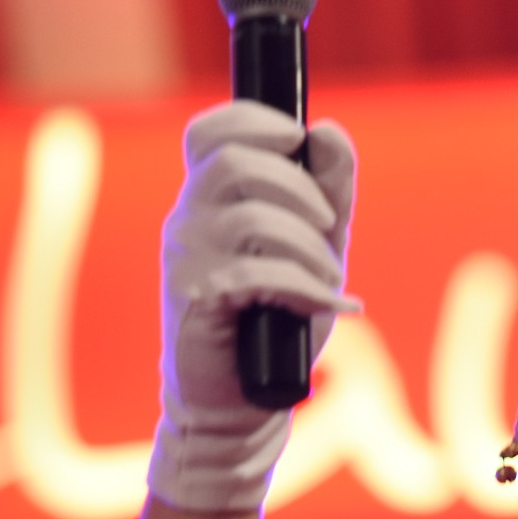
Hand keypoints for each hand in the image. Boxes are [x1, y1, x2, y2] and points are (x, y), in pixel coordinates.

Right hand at [146, 100, 358, 511]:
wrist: (246, 397)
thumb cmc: (277, 318)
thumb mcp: (316, 243)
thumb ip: (328, 188)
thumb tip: (327, 130)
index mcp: (211, 199)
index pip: (208, 133)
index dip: (251, 120)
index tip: (296, 138)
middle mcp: (189, 221)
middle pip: (233, 164)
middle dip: (297, 187)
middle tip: (329, 223)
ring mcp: (187, 260)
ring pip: (249, 218)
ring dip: (307, 244)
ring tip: (330, 277)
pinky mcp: (196, 301)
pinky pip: (253, 274)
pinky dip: (304, 286)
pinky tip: (330, 305)